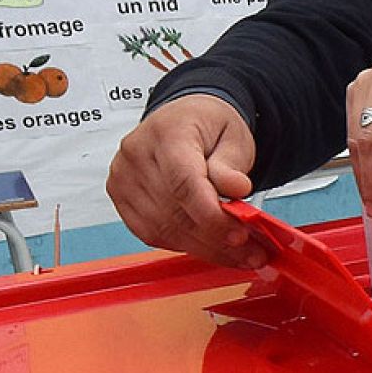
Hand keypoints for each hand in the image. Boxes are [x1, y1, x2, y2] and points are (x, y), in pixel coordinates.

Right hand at [105, 94, 262, 267]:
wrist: (183, 119)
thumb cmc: (208, 125)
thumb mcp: (234, 136)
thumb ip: (232, 165)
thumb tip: (237, 189)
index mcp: (167, 132)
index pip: (184, 182)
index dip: (211, 215)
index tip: (239, 234)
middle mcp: (137, 155)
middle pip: (173, 211)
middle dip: (215, 238)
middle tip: (250, 251)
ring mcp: (124, 178)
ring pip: (162, 229)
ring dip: (203, 247)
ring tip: (237, 253)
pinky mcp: (121, 199)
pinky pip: (151, 234)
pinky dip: (183, 245)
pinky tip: (209, 247)